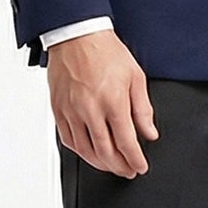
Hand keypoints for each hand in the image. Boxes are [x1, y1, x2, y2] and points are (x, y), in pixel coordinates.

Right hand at [47, 29, 158, 176]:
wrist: (78, 36)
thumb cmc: (106, 52)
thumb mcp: (135, 77)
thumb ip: (143, 109)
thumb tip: (149, 132)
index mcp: (113, 101)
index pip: (126, 142)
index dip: (135, 160)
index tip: (140, 166)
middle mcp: (90, 109)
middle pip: (106, 152)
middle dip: (120, 167)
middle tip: (128, 171)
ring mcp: (72, 111)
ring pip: (85, 151)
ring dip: (100, 164)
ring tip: (111, 166)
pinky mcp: (58, 110)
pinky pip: (68, 140)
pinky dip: (80, 152)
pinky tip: (89, 154)